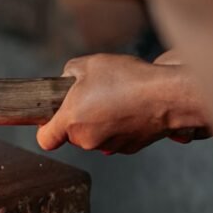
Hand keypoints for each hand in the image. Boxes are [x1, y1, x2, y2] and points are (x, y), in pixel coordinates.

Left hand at [37, 53, 197, 153]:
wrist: (168, 95)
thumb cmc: (128, 79)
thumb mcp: (88, 64)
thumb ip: (69, 74)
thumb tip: (66, 81)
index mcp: (71, 121)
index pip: (45, 140)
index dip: (46, 129)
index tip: (52, 119)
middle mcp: (87, 139)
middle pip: (72, 135)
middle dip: (79, 118)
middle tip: (93, 96)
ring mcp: (108, 146)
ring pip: (95, 137)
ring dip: (100, 122)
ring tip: (116, 99)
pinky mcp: (128, 148)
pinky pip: (115, 138)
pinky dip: (119, 127)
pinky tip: (130, 109)